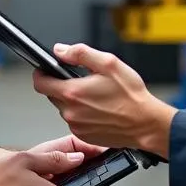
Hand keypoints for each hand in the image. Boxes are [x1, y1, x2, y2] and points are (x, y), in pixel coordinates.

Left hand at [32, 43, 176, 158]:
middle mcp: (70, 112)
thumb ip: (80, 53)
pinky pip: (74, 120)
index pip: (40, 83)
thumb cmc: (131, 96)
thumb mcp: (109, 63)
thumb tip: (60, 50)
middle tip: (82, 81)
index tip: (45, 70)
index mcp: (73, 92)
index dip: (40, 74)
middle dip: (61, 86)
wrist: (146, 124)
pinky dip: (81, 113)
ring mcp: (76, 126)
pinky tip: (98, 109)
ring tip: (95, 96)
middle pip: (52, 95)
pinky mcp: (83, 135)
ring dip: (73, 100)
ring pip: (64, 108)